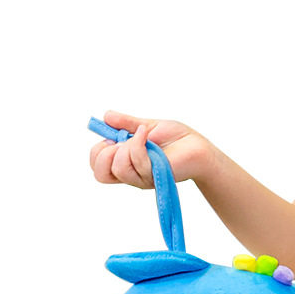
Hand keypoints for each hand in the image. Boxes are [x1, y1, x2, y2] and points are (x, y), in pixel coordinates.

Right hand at [89, 110, 211, 187]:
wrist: (198, 146)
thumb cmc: (177, 138)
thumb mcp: (146, 125)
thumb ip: (126, 123)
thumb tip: (105, 116)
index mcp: (126, 162)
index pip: (98, 167)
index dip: (96, 152)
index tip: (110, 136)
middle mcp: (132, 173)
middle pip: (101, 175)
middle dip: (103, 153)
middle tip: (118, 140)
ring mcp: (143, 177)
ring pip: (119, 169)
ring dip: (125, 148)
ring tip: (140, 136)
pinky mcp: (155, 176)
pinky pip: (138, 162)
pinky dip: (138, 142)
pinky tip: (147, 133)